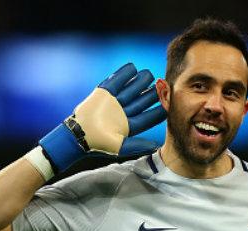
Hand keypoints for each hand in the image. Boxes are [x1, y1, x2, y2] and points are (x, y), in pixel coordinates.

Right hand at [37, 63, 165, 174]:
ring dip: (140, 81)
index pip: (148, 117)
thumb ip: (137, 145)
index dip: (158, 111)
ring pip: (131, 89)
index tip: (168, 104)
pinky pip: (116, 81)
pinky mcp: (104, 93)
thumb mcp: (120, 146)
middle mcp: (124, 112)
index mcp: (130, 125)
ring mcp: (115, 102)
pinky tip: (132, 68)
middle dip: (152, 94)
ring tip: (149, 75)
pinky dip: (123, 74)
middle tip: (162, 86)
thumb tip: (155, 146)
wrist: (79, 134)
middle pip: (142, 101)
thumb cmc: (99, 143)